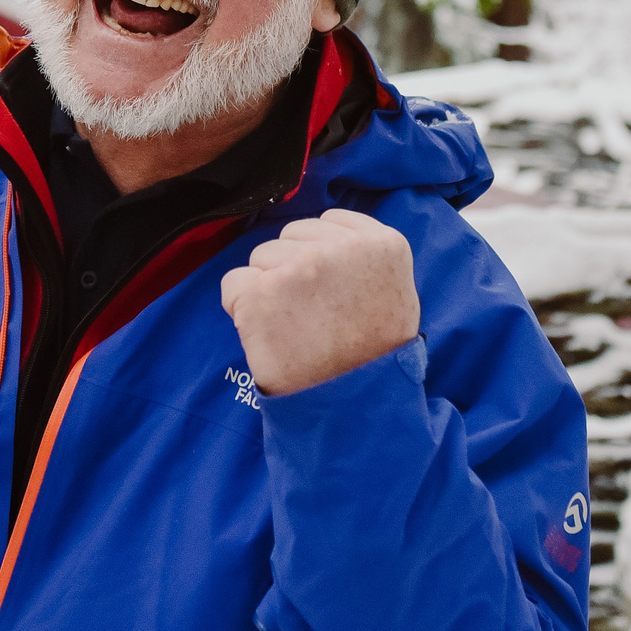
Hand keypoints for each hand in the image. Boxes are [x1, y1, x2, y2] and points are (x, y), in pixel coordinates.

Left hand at [220, 210, 418, 397]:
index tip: (331, 290)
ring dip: (268, 288)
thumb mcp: (397, 291)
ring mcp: (299, 268)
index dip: (322, 257)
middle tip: (313, 314)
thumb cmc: (374, 354)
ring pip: (261, 257)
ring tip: (294, 326)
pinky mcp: (261, 293)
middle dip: (293, 269)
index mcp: (382, 243)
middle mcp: (340, 248)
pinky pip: (233, 283)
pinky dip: (241, 307)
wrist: (353, 406)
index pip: (329, 224)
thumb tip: (324, 236)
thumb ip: (364, 255)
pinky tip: (268, 332)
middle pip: (291, 237)